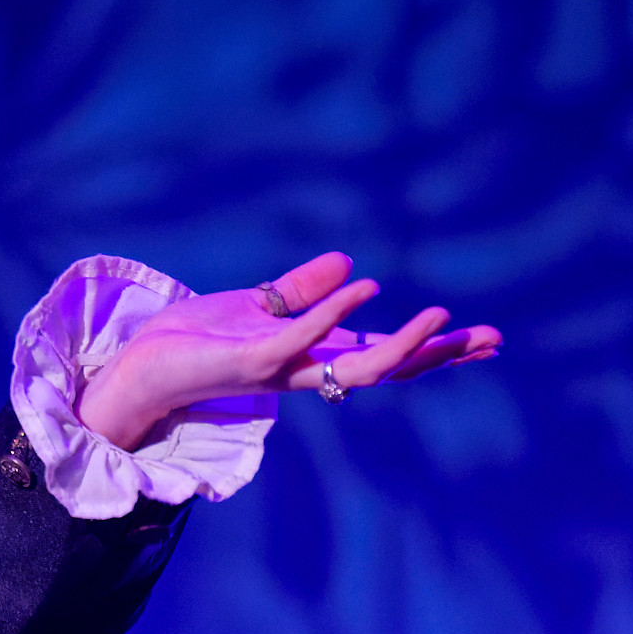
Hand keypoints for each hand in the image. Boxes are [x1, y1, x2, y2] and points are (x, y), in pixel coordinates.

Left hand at [75, 253, 502, 450]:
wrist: (139, 367)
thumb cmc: (192, 342)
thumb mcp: (254, 306)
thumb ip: (300, 291)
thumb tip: (348, 263)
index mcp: (310, 356)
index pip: (382, 353)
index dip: (430, 346)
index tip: (481, 337)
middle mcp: (304, 370)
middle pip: (386, 368)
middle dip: (439, 356)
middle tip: (493, 340)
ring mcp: (281, 369)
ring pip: (356, 368)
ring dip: (401, 343)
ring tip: (443, 317)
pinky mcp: (251, 361)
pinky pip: (301, 338)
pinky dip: (333, 314)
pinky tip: (364, 289)